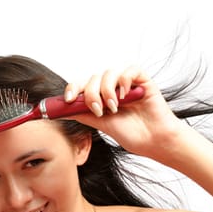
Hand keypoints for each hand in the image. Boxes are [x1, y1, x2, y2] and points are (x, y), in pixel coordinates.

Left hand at [64, 66, 182, 158]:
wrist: (153, 141)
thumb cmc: (131, 133)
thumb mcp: (100, 124)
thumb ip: (82, 114)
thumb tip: (59, 111)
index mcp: (101, 96)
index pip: (82, 85)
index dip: (73, 89)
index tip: (67, 100)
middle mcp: (112, 87)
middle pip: (93, 78)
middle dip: (91, 94)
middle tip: (97, 110)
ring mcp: (126, 83)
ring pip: (108, 73)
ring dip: (106, 91)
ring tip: (113, 108)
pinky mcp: (142, 80)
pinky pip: (129, 70)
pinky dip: (123, 81)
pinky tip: (125, 96)